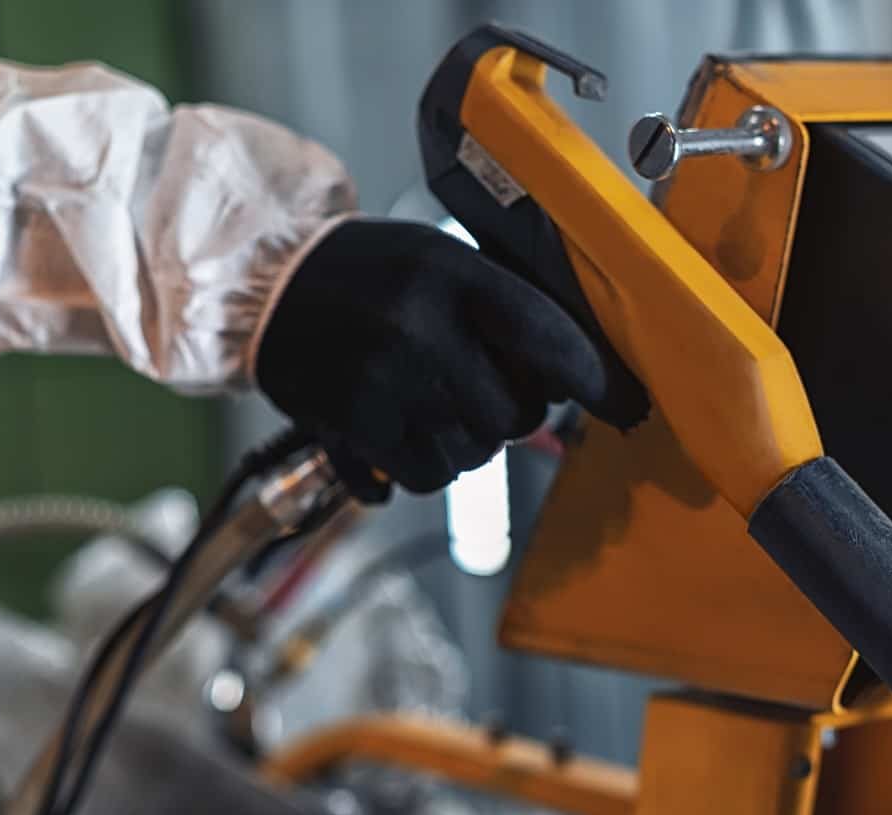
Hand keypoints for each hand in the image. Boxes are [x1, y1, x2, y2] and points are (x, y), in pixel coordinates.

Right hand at [256, 218, 647, 499]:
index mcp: (452, 273)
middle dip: (513, 411)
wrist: (264, 284)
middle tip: (484, 389)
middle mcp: (419, 326)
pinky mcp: (351, 424)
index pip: (546, 335)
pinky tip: (405, 432)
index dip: (597, 379)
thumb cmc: (372, 272)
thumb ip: (506, 310)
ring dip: (469, 442)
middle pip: (515, 412)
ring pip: (475, 454)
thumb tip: (577, 383)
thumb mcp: (442, 260)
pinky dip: (427, 466)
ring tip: (434, 405)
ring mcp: (383, 380)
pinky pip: (427, 478)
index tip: (627, 404)